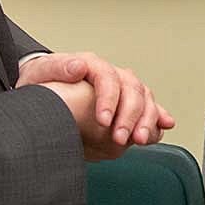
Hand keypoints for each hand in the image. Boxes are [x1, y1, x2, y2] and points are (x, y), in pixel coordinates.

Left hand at [17, 51, 174, 148]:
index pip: (107, 77)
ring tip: (141, 139)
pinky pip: (147, 107)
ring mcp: (120, 88)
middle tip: (121, 139)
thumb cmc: (40, 82)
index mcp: (91, 64)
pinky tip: (163, 125)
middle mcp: (110, 74)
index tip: (103, 121)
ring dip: (147, 119)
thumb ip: (58, 69)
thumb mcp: (41, 73)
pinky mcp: (124, 104)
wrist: (41, 90)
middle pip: (131, 88)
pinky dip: (157, 117)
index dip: (109, 99)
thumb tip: (77, 67)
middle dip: (129, 115)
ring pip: (143, 97)